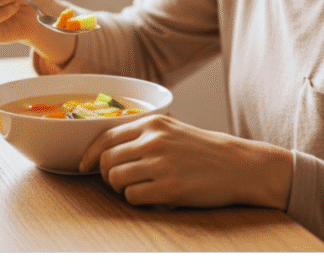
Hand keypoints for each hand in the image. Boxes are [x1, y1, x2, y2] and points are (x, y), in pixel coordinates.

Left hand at [78, 114, 293, 209]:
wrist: (238, 165)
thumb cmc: (204, 149)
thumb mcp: (173, 128)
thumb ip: (143, 132)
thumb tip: (108, 146)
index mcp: (152, 123)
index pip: (105, 137)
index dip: (90, 155)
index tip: (84, 166)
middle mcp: (153, 141)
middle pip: (107, 161)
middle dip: (106, 175)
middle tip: (119, 181)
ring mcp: (160, 165)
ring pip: (116, 180)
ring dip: (122, 188)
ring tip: (140, 188)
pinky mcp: (168, 188)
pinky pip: (133, 197)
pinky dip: (137, 199)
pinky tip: (152, 196)